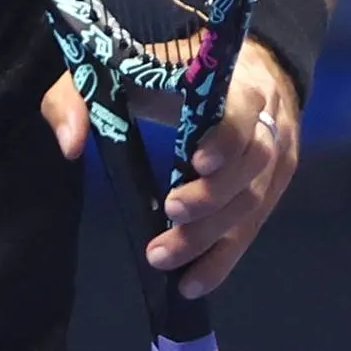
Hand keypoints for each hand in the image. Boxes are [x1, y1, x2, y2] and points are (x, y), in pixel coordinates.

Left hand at [40, 45, 303, 300]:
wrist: (238, 69)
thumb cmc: (165, 71)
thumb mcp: (110, 70)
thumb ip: (78, 98)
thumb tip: (71, 146)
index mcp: (232, 83)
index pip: (240, 110)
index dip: (224, 138)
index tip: (194, 163)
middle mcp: (267, 120)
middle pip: (251, 164)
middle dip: (211, 197)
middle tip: (170, 215)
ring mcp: (279, 155)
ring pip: (254, 201)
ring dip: (212, 237)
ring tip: (167, 260)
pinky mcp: (276, 184)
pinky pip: (255, 225)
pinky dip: (225, 256)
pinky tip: (194, 281)